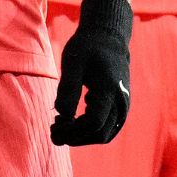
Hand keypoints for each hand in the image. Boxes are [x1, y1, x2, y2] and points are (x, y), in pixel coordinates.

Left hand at [51, 0, 132, 145]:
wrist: (108, 39)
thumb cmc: (87, 48)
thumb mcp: (73, 61)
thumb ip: (68, 87)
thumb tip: (61, 114)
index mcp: (110, 89)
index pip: (94, 122)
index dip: (72, 129)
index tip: (55, 122)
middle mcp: (121, 102)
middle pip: (99, 134)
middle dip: (74, 137)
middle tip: (53, 128)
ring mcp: (123, 107)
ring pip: (104, 136)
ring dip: (82, 137)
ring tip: (61, 124)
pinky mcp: (120, 109)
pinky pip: (107, 130)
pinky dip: (89, 131)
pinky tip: (73, 118)